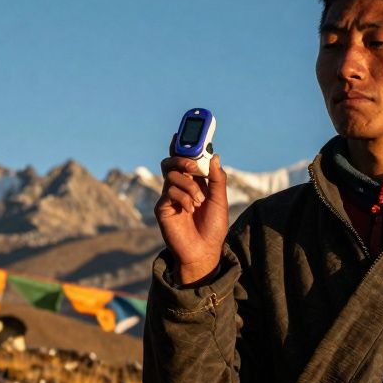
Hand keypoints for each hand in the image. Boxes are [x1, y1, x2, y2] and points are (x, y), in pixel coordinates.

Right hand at [154, 154, 228, 284]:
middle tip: (194, 166)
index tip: (183, 132)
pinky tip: (189, 210)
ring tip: (199, 201)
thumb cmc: (213, 227)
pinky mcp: (162, 208)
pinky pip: (168, 192)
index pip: (185, 159)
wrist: (204, 251)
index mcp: (194, 182)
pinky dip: (182, 198)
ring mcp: (169, 197)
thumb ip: (218, 178)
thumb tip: (215, 155)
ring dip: (188, 185)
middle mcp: (180, 187)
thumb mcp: (220, 200)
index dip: (183, 145)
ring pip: (171, 175)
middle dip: (182, 158)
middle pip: (171, 162)